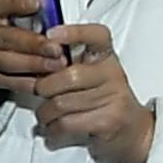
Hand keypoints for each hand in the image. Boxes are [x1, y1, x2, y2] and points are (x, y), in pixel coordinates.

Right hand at [0, 0, 69, 99]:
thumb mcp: (9, 3)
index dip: (16, 2)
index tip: (36, 2)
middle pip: (7, 38)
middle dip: (33, 44)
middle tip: (56, 47)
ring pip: (10, 63)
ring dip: (35, 64)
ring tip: (58, 64)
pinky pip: (11, 82)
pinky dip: (30, 83)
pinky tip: (48, 81)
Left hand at [30, 24, 154, 162]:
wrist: (132, 130)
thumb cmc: (100, 99)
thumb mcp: (87, 74)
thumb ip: (64, 63)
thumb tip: (30, 55)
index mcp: (104, 57)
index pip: (96, 35)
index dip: (73, 32)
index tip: (51, 35)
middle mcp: (112, 73)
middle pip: (67, 76)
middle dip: (43, 89)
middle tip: (42, 95)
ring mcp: (114, 97)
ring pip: (61, 103)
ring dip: (45, 113)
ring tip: (47, 115)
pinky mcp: (109, 120)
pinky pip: (66, 123)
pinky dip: (53, 129)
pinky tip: (55, 128)